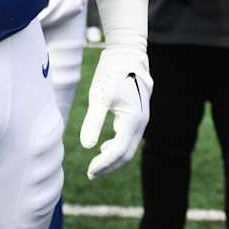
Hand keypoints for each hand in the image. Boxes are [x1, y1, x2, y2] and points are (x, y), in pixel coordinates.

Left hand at [80, 37, 151, 178]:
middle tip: (91, 174)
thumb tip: (86, 146)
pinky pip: (129, 137)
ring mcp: (141, 119)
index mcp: (133, 120)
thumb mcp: (99, 96)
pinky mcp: (138, 114)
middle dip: (109, 166)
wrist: (127, 53)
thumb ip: (94, 121)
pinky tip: (104, 147)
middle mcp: (141, 123)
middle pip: (126, 154)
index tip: (89, 171)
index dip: (104, 164)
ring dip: (113, 158)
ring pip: (129, 147)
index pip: (119, 151)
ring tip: (95, 165)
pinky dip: (117, 146)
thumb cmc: (112, 72)